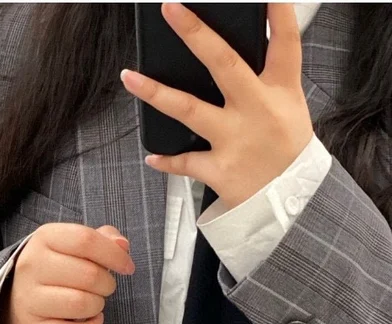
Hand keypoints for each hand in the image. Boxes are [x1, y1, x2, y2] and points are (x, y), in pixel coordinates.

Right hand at [0, 224, 133, 323]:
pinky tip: (91, 321)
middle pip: (89, 274)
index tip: (127, 267)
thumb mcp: (72, 246)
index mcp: (43, 239)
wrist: (14, 302)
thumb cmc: (54, 270)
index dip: (114, 255)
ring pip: (82, 304)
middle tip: (104, 287)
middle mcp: (32, 267)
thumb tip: (122, 245)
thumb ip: (100, 240)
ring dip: (98, 305)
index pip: (86, 240)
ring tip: (93, 303)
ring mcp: (29, 300)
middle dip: (107, 284)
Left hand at [120, 3, 313, 208]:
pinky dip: (167, 161)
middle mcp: (256, 110)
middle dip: (196, 34)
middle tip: (172, 10)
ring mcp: (235, 139)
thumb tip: (246, 49)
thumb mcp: (291, 108)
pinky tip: (152, 156)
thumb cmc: (287, 153)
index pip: (284, 42)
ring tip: (130, 77)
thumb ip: (268, 78)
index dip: (278, 13)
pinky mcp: (220, 169)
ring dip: (156, 93)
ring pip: (189, 110)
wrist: (292, 204)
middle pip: (224, 63)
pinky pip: (185, 162)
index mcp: (280, 91)